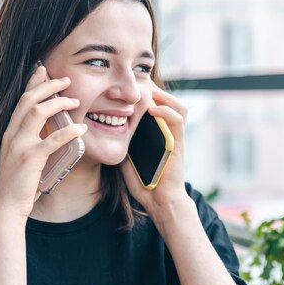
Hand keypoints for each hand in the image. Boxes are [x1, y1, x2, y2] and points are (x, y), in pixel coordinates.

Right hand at [0, 65, 86, 220]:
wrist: (6, 207)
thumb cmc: (18, 184)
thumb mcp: (22, 156)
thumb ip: (32, 141)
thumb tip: (52, 129)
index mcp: (9, 132)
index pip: (20, 99)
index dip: (32, 82)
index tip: (43, 70)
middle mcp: (11, 134)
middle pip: (28, 99)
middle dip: (48, 85)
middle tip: (66, 80)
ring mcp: (19, 145)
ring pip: (37, 111)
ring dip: (58, 102)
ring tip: (75, 101)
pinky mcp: (30, 158)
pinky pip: (52, 139)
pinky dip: (69, 132)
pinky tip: (81, 129)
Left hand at [121, 84, 192, 216]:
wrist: (159, 201)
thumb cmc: (145, 184)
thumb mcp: (128, 160)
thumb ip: (123, 145)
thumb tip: (104, 134)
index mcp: (159, 135)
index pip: (157, 108)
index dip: (148, 96)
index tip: (131, 88)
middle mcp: (169, 133)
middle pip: (169, 103)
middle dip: (156, 91)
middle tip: (140, 83)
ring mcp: (175, 138)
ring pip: (178, 107)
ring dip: (165, 96)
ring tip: (149, 91)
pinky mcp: (179, 144)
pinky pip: (177, 121)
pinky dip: (166, 111)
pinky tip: (152, 108)